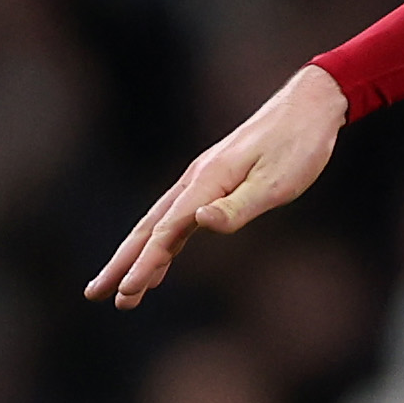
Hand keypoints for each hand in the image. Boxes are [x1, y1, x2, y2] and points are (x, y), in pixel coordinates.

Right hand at [85, 65, 348, 308]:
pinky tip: (161, 260)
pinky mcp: (213, 182)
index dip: (145, 263)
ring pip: (159, 224)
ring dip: (136, 256)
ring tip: (119, 289)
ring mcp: (201, 180)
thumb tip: (199, 222)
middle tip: (95, 295)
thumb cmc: (298, 146)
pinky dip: (163, 243)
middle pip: (149, 228)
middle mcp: (195, 180)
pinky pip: (178, 219)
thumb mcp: (277, 182)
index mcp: (207, 181)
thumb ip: (238, 206)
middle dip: (122, 263)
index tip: (127, 292)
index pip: (167, 231)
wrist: (308, 108)